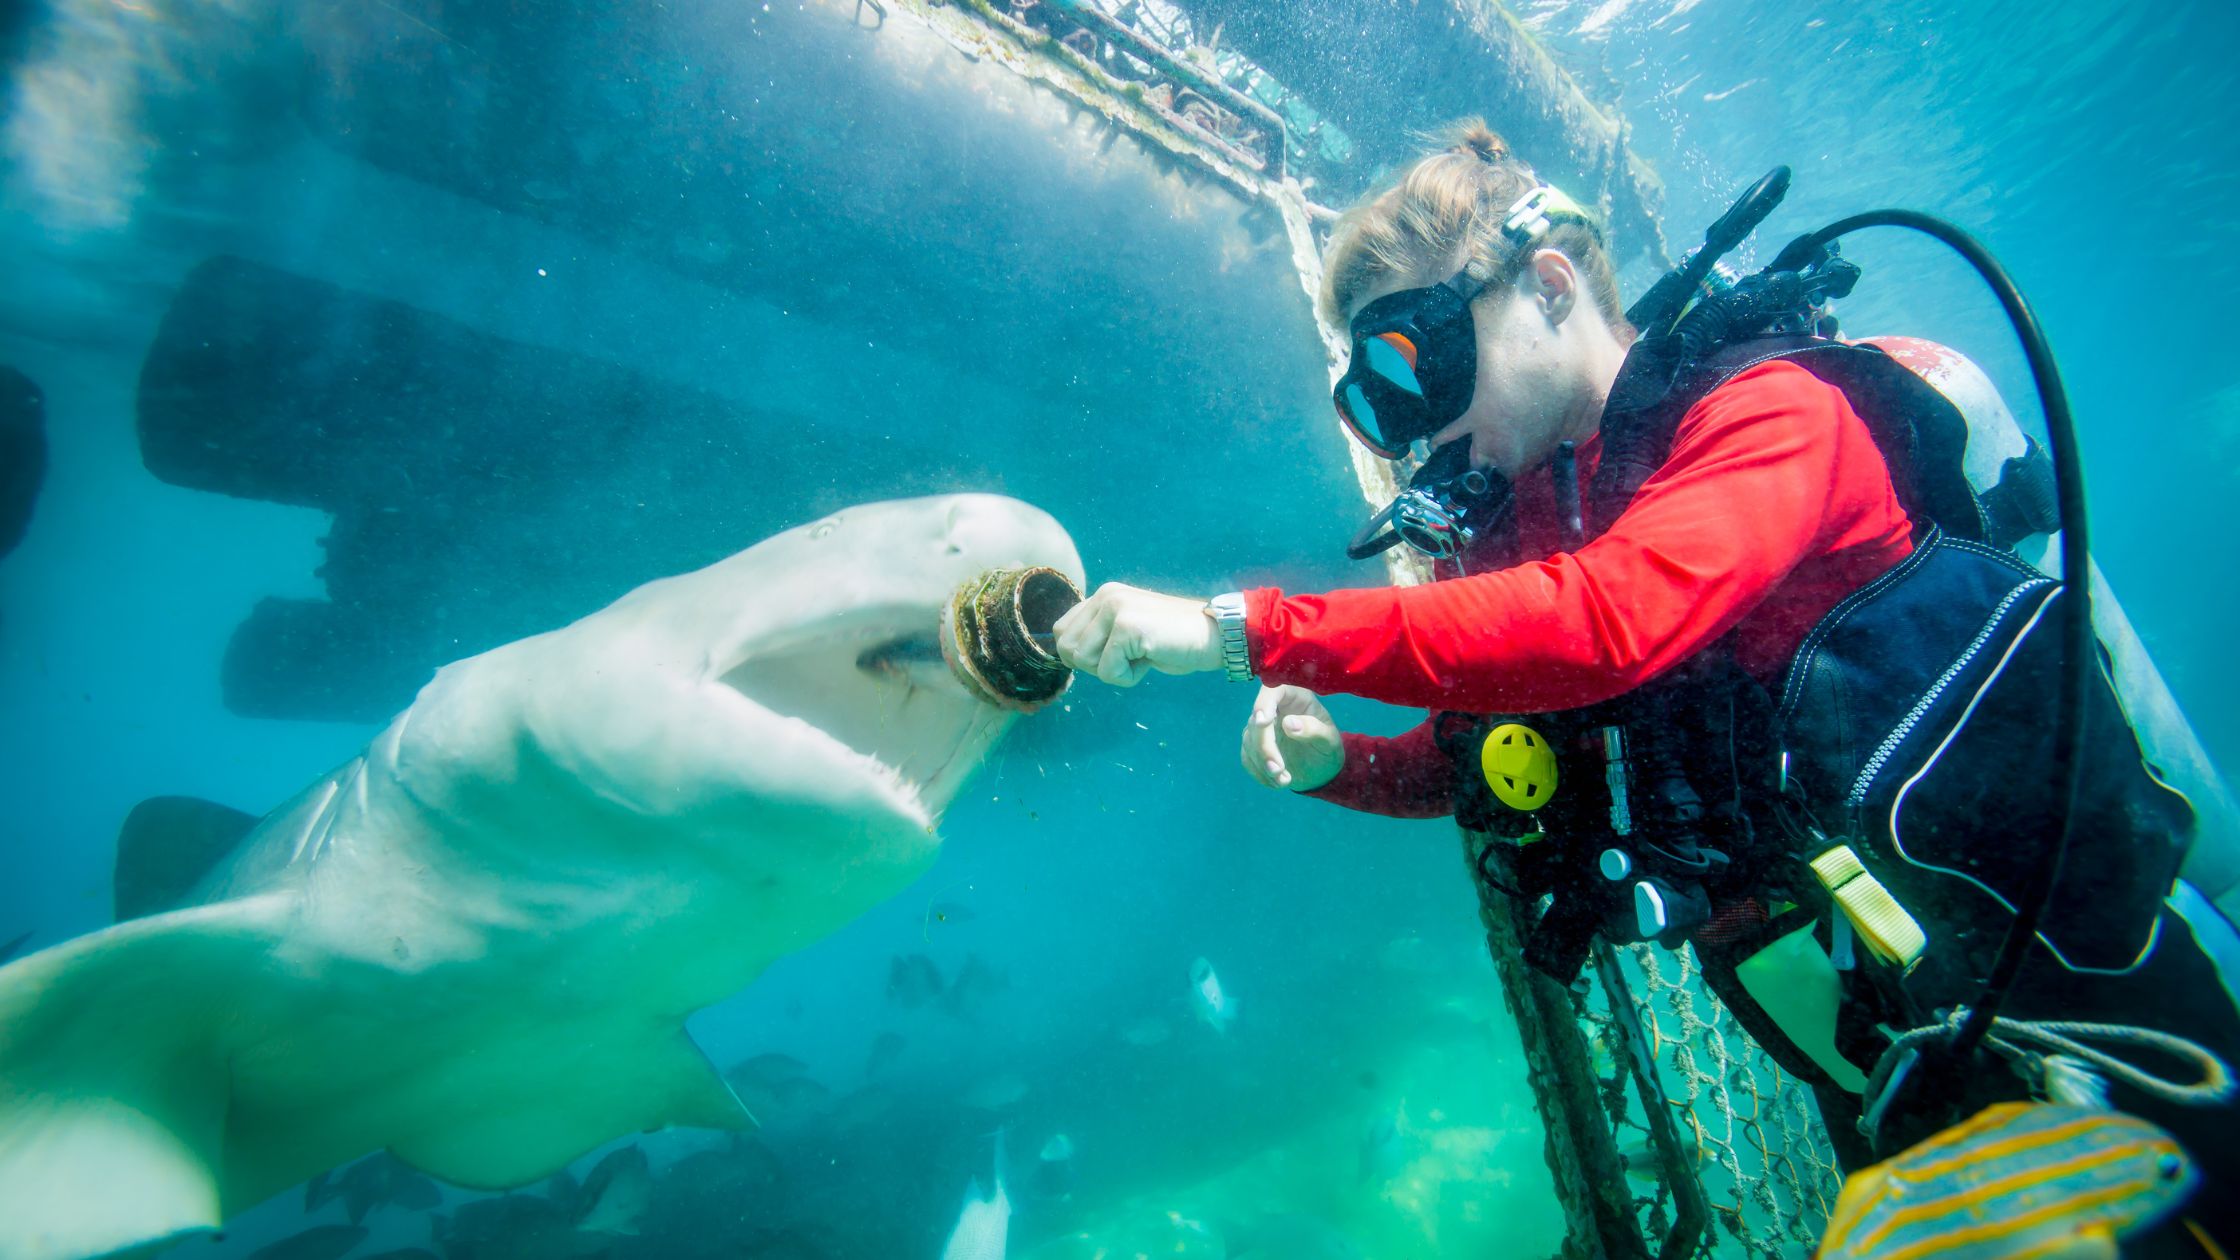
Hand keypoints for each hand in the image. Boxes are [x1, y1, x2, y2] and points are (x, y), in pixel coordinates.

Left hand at [1053, 582, 1221, 686]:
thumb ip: (1099, 634)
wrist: (1214, 636)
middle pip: (1067, 649)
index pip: (1061, 631)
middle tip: (1130, 656)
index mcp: (1103, 594)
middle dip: (1095, 665)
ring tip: (1142, 655)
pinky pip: (1108, 672)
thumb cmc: (1173, 640)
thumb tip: (1067, 652)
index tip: (1117, 653)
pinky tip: (1150, 659)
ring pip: (1084, 662)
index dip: (1083, 655)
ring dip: (1114, 671)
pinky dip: (1129, 677)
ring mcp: (1116, 609)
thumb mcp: (1128, 630)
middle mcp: (1106, 596)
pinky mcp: (1127, 627)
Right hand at [1241, 685, 1343, 790]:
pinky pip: (1247, 757)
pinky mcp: (1254, 746)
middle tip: (1278, 770)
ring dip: (1263, 764)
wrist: (1320, 770)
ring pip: (1250, 741)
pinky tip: (1277, 782)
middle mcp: (1274, 708)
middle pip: (1257, 721)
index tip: (1263, 721)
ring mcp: (1262, 727)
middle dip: (1264, 748)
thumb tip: (1289, 724)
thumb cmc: (1328, 749)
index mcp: (1295, 697)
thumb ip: (1314, 730)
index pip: (1274, 690)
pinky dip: (1260, 773)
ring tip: (1284, 781)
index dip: (1264, 703)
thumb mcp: (1330, 741)